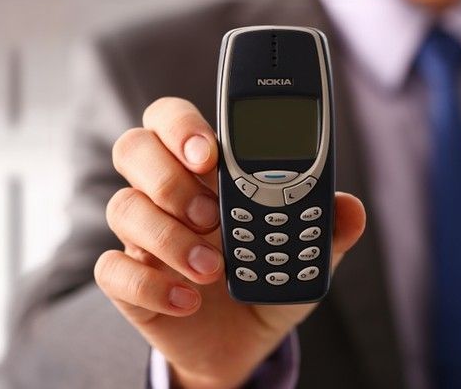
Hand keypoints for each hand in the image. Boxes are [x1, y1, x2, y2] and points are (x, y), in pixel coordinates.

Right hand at [94, 97, 365, 387]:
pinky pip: (111, 269)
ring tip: (213, 268)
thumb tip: (349, 207)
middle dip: (168, 174)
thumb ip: (328, 227)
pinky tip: (188, 300)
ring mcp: (144, 235)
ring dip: (169, 236)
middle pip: (135, 147)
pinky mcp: (128, 279)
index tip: (211, 154)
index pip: (176, 121)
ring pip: (123, 206)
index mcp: (210, 172)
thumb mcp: (308, 254)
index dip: (183, 125)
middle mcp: (170, 194)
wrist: (246, 340)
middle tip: (209, 211)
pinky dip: (150, 284)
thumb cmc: (270, 278)